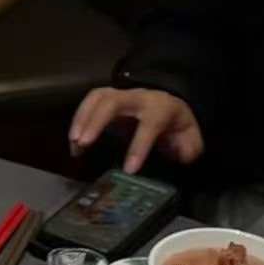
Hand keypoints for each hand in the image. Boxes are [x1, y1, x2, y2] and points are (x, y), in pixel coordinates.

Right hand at [68, 86, 203, 172]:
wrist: (170, 105)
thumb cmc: (176, 126)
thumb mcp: (190, 139)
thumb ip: (188, 149)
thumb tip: (179, 154)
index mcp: (161, 108)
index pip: (149, 124)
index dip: (139, 146)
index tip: (128, 169)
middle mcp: (139, 98)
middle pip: (114, 102)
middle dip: (97, 121)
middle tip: (83, 144)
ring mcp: (121, 95)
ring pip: (98, 97)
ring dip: (82, 118)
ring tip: (74, 143)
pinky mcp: (108, 98)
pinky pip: (90, 101)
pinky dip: (78, 119)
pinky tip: (73, 142)